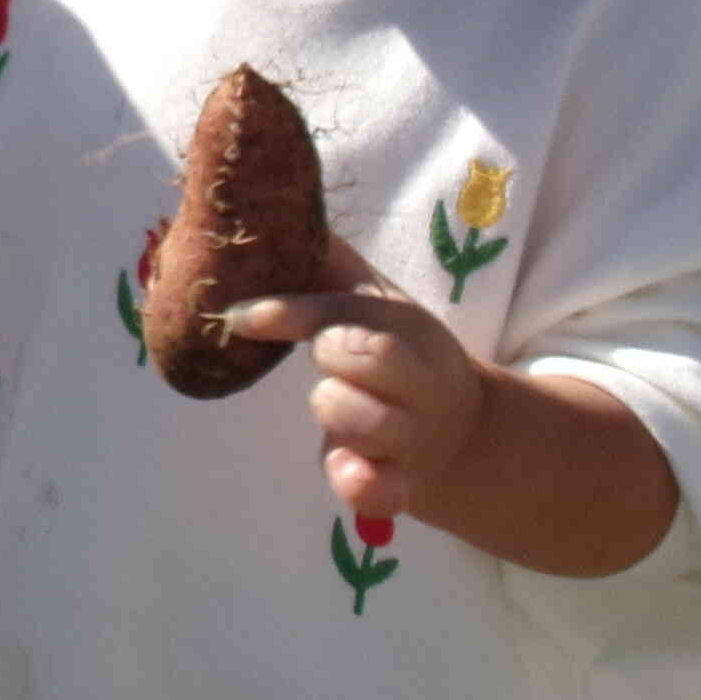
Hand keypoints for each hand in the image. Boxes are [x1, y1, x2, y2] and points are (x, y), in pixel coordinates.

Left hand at [224, 236, 485, 523]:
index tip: (237, 316)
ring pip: (353, 422)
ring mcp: (412, 437)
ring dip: (334, 416)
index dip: (287, 312)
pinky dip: (356, 482)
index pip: (343, 312)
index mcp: (408, 328)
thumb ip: (328, 264)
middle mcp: (417, 382)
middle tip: (329, 362)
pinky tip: (347, 470)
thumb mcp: (377, 303)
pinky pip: (373, 489)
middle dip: (328, 359)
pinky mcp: (401, 486)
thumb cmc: (399, 353)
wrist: (463, 429)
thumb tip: (268, 210)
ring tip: (346, 408)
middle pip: (359, 358)